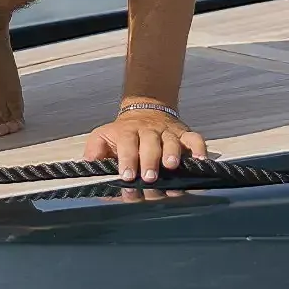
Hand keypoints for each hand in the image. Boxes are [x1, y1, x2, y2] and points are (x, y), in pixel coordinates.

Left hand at [83, 107, 206, 182]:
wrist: (146, 110)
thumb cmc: (122, 134)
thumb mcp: (102, 137)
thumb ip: (94, 153)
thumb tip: (88, 171)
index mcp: (127, 132)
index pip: (127, 145)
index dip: (127, 160)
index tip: (127, 176)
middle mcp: (149, 131)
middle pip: (150, 144)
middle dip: (149, 161)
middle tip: (149, 178)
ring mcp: (168, 132)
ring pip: (172, 141)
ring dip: (172, 154)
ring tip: (171, 167)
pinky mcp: (184, 134)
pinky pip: (195, 139)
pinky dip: (199, 149)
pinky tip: (200, 161)